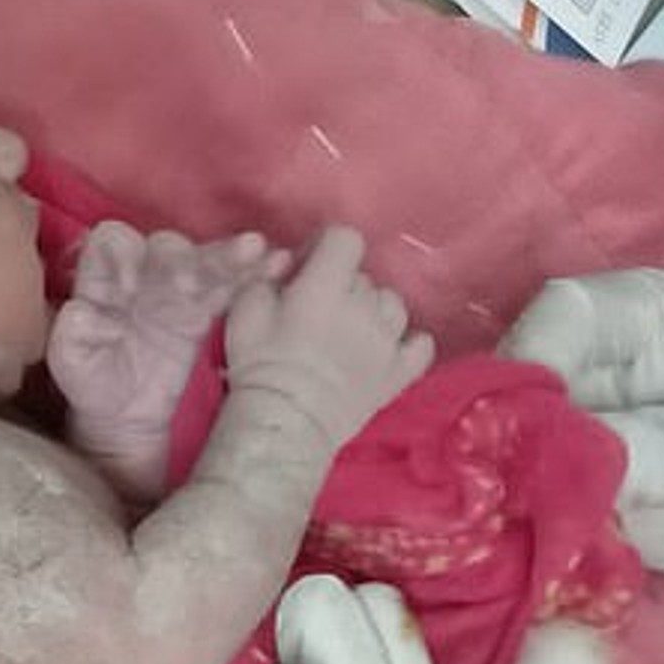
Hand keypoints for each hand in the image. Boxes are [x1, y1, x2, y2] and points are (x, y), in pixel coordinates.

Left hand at [50, 222, 287, 483]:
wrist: (120, 414)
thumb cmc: (88, 380)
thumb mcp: (69, 363)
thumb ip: (71, 335)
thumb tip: (82, 313)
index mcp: (103, 278)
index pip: (112, 243)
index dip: (123, 254)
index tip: (132, 282)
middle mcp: (141, 273)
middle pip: (166, 248)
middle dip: (183, 257)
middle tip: (193, 280)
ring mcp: (176, 289)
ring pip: (205, 261)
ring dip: (228, 256)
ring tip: (256, 252)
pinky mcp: (204, 310)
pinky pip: (231, 286)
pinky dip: (254, 274)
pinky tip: (278, 264)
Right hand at [224, 226, 433, 453]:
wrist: (284, 424)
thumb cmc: (260, 366)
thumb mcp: (243, 311)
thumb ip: (267, 279)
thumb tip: (287, 269)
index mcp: (327, 283)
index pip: (344, 239)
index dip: (325, 248)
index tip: (308, 268)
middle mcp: (365, 304)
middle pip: (363, 276)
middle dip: (341, 286)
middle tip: (316, 312)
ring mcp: (388, 339)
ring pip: (392, 304)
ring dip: (373, 311)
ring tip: (350, 331)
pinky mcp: (398, 372)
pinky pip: (420, 345)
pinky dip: (407, 343)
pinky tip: (388, 348)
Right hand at [501, 269, 663, 623]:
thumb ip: (646, 446)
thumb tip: (534, 463)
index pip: (574, 317)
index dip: (526, 357)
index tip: (491, 415)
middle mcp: (651, 383)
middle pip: (547, 397)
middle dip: (504, 441)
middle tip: (469, 488)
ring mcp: (648, 456)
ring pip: (552, 470)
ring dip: (518, 504)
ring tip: (487, 536)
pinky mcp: (653, 527)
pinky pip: (580, 532)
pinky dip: (549, 551)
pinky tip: (524, 569)